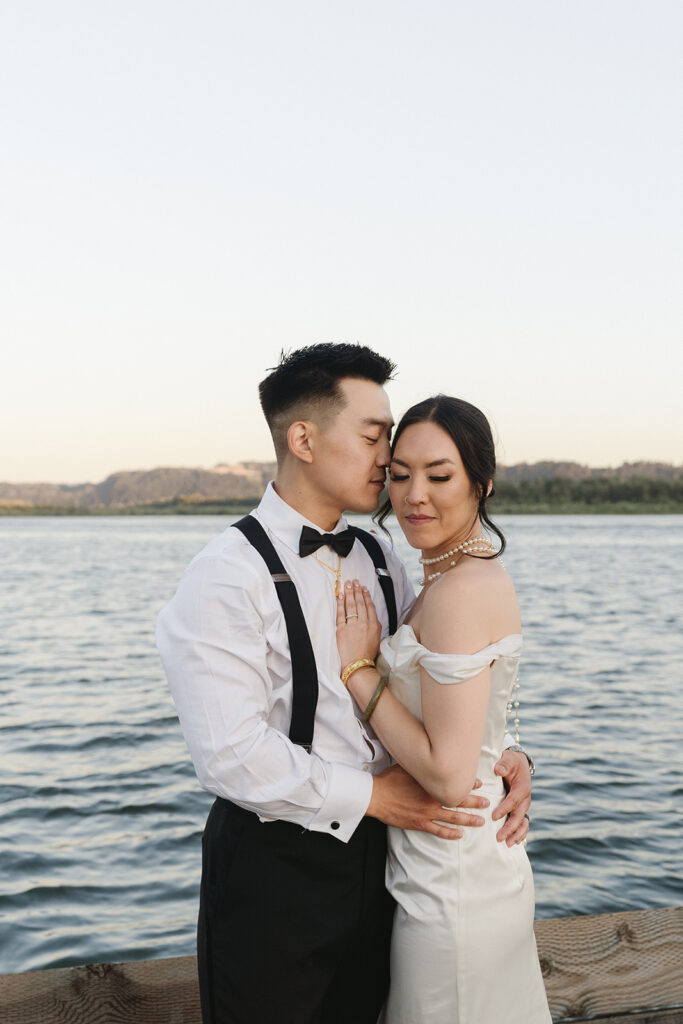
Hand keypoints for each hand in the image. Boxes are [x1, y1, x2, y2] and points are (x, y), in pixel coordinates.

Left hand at [336, 579, 381, 668]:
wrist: (358, 666)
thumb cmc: (368, 655)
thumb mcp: (377, 639)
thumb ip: (375, 626)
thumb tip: (371, 617)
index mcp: (374, 625)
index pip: (369, 606)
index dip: (366, 596)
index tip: (363, 588)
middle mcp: (364, 623)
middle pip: (360, 603)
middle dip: (357, 590)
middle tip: (354, 581)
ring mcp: (353, 626)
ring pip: (351, 606)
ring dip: (349, 593)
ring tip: (348, 584)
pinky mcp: (342, 630)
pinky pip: (340, 614)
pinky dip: (340, 604)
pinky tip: (340, 596)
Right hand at [367, 764, 488, 839]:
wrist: (376, 796)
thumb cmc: (390, 779)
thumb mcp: (407, 767)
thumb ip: (422, 766)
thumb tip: (431, 757)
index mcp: (430, 784)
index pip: (454, 783)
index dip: (468, 784)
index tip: (478, 783)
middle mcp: (432, 799)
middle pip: (458, 801)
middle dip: (475, 802)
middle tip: (487, 803)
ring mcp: (427, 813)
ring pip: (453, 818)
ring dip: (468, 819)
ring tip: (481, 821)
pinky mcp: (420, 823)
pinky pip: (439, 831)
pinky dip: (451, 834)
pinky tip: (460, 835)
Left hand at [491, 748, 531, 844]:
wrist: (519, 763)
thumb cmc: (511, 762)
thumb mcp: (508, 759)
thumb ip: (504, 764)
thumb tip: (498, 770)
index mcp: (522, 787)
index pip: (513, 800)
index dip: (504, 809)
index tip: (493, 817)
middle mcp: (525, 799)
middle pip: (519, 816)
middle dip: (510, 828)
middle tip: (499, 838)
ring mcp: (524, 805)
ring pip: (523, 822)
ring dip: (516, 834)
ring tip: (508, 844)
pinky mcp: (521, 809)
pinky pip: (522, 823)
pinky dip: (520, 833)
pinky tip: (514, 842)